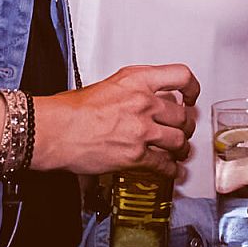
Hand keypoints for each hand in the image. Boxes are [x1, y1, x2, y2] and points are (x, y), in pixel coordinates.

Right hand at [34, 63, 198, 176]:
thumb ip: (132, 90)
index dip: (192, 87)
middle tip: (184, 129)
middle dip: (186, 125)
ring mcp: (142, 129)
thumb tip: (143, 100)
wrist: (55, 130)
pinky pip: (163, 163)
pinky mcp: (136, 155)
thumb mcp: (107, 84)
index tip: (192, 96)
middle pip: (182, 115)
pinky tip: (171, 170)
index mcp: (137, 80)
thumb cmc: (71, 109)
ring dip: (182, 148)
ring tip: (181, 151)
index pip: (180, 76)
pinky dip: (171, 169)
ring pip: (178, 140)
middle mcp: (144, 102)